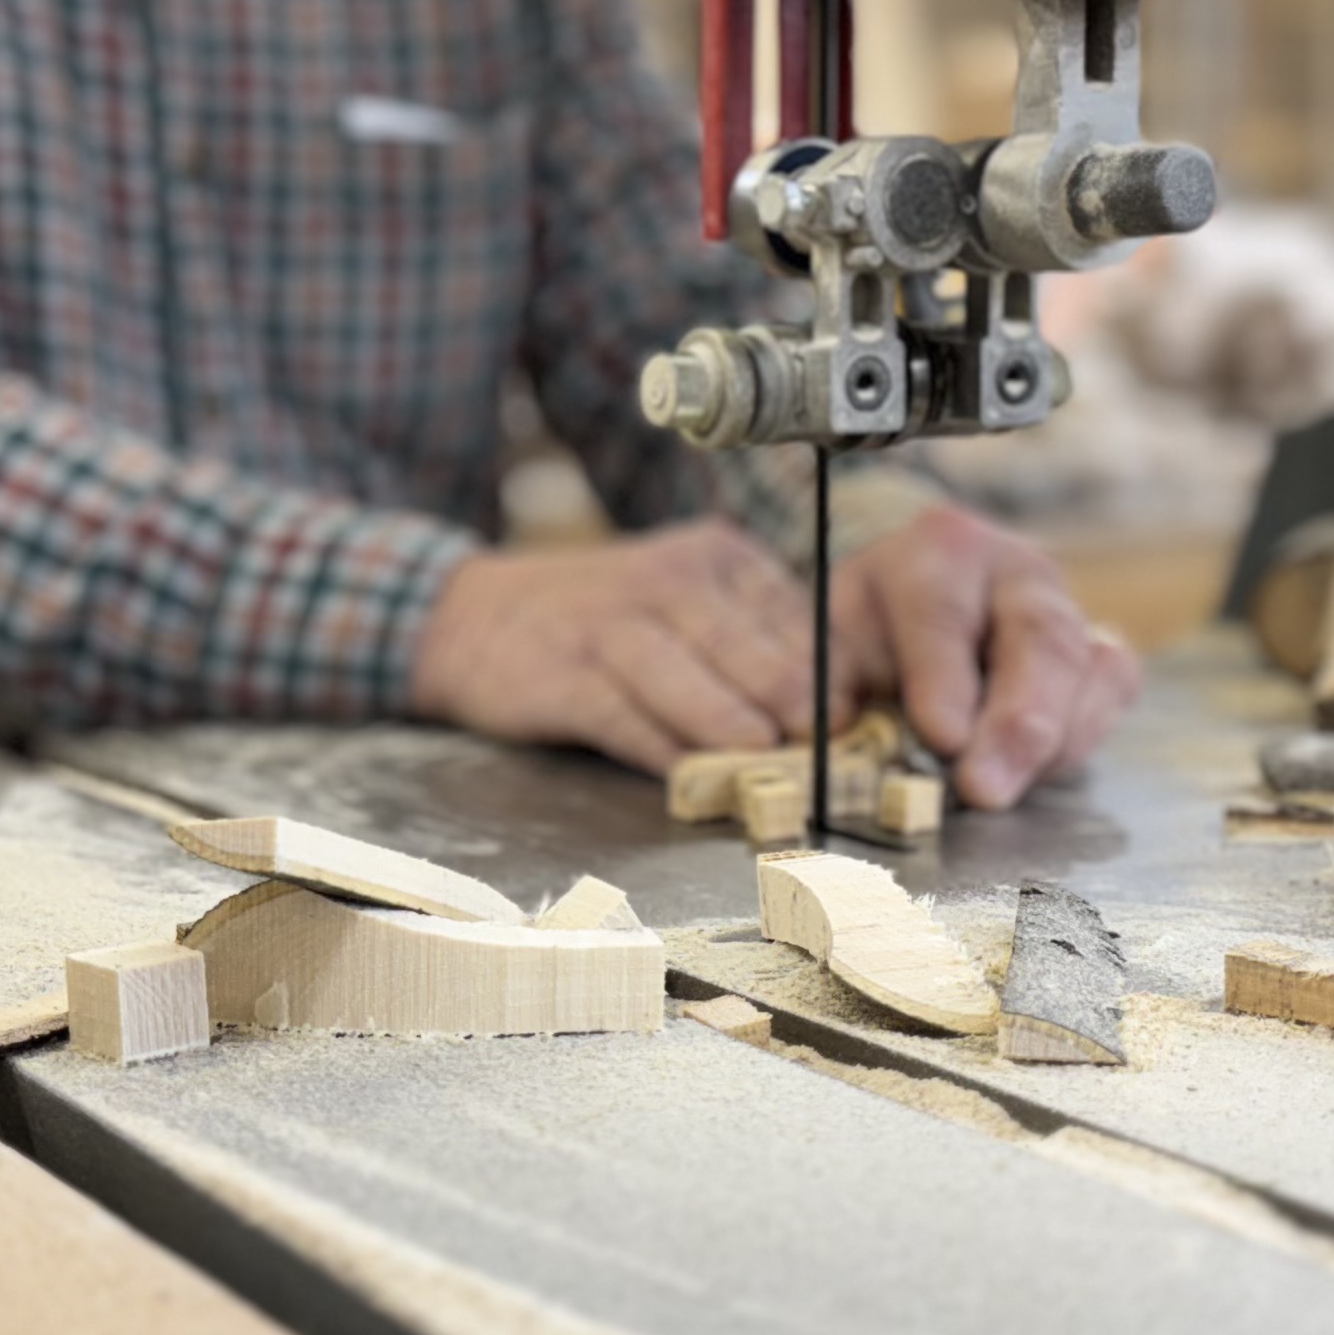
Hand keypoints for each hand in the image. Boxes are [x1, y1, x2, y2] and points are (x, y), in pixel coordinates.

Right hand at [408, 519, 810, 772]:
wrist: (475, 617)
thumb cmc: (606, 624)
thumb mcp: (689, 610)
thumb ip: (755, 651)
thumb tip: (835, 718)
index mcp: (717, 557)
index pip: (792, 614)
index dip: (829, 672)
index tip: (858, 720)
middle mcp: (668, 577)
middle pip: (744, 641)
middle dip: (791, 697)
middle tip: (827, 743)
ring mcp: (611, 622)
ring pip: (685, 673)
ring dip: (729, 721)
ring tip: (766, 756)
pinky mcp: (564, 673)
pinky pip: (622, 716)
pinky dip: (660, 749)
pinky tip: (689, 777)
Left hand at [830, 506, 1140, 809]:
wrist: (917, 615)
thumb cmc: (872, 636)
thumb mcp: (832, 647)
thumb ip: (826, 687)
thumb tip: (820, 732)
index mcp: (938, 551)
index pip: (943, 610)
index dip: (943, 677)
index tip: (939, 737)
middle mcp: (1014, 570)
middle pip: (1038, 636)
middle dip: (1017, 721)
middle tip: (985, 788)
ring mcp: (1066, 608)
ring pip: (1088, 668)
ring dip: (1053, 742)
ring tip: (1006, 791)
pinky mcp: (1097, 652)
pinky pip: (1110, 690)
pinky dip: (1083, 737)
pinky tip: (1041, 772)